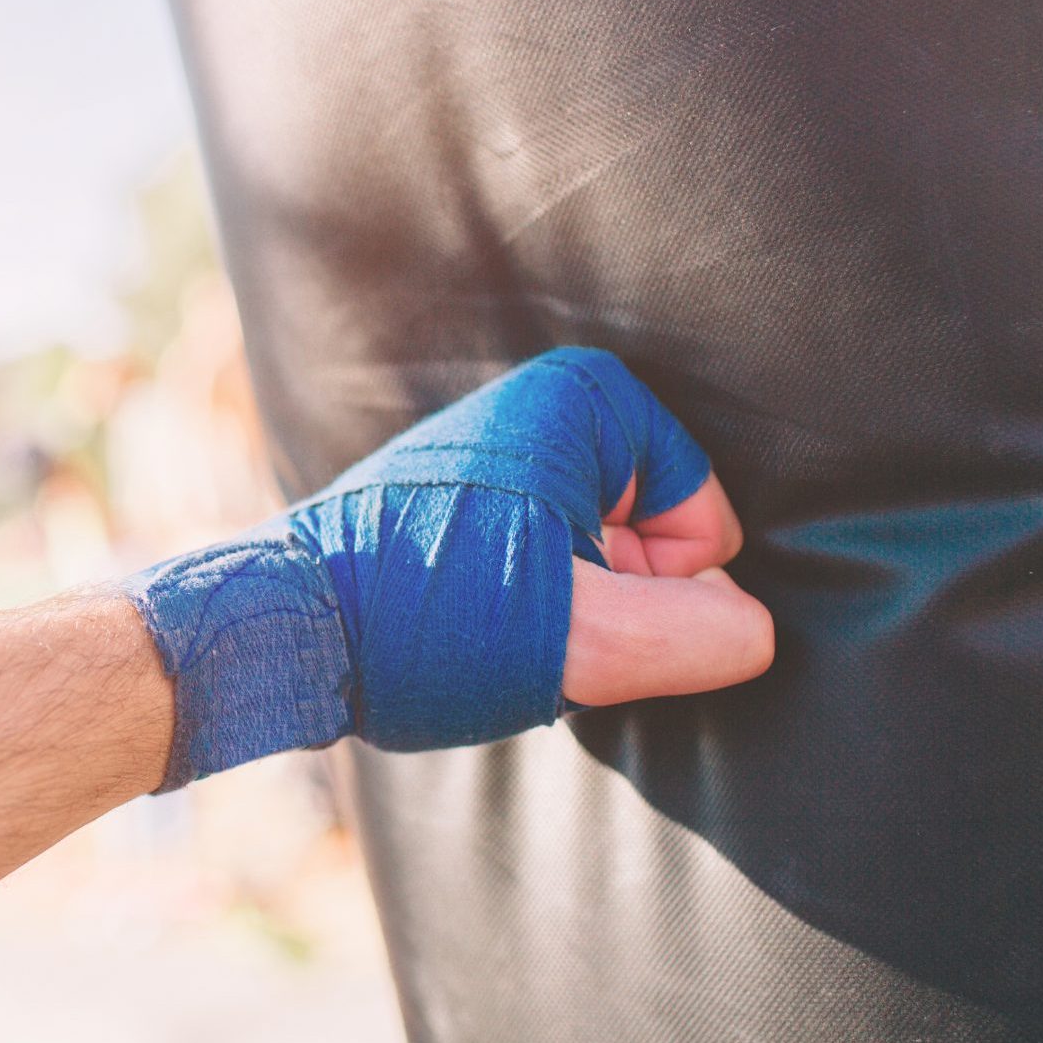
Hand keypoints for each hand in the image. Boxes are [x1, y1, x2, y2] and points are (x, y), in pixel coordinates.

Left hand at [126, 347, 773, 788]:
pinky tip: (471, 630)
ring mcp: (498, 455)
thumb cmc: (426, 620)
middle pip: (653, 541)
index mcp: (585, 402)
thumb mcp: (578, 640)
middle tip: (535, 625)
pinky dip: (527, 608)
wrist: (288, 628)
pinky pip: (543, 563)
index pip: (706, 524)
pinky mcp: (460, 502)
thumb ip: (689, 635)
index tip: (579, 606)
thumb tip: (754, 634)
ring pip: (598, 562)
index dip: (662, 591)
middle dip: (616, 602)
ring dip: (569, 613)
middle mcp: (541, 407)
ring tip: (495, 628)